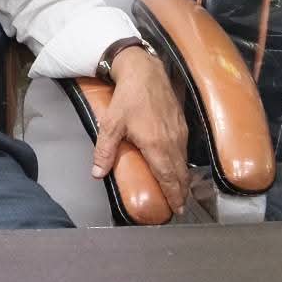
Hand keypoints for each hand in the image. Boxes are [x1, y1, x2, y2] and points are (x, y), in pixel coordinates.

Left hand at [90, 46, 191, 215]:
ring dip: (182, 178)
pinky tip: (178, 167)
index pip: (169, 178)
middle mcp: (173, 141)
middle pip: (180, 173)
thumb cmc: (127, 98)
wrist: (146, 71)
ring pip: (184, 162)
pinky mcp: (182, 124)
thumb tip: (97, 174)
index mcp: (157, 146)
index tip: (176, 210)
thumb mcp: (111, 125)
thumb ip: (104, 151)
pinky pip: (184, 150)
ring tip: (179, 191)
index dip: (173, 195)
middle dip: (180, 192)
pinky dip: (183, 163)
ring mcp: (180, 132)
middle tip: (179, 207)